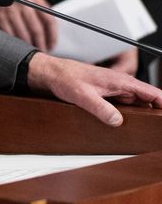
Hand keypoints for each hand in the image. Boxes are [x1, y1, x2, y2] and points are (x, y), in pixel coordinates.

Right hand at [0, 0, 57, 49]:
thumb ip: (41, 11)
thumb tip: (51, 32)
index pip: (49, 19)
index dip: (52, 35)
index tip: (52, 44)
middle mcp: (23, 3)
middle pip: (36, 29)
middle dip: (40, 43)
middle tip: (41, 51)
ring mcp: (10, 10)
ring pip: (23, 34)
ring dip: (27, 45)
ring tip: (29, 50)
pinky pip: (10, 34)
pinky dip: (14, 42)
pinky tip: (17, 46)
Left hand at [25, 51, 161, 125]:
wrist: (52, 74)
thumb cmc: (66, 78)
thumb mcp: (83, 96)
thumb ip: (100, 108)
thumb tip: (117, 121)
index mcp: (122, 82)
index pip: (153, 93)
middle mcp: (122, 85)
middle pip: (148, 101)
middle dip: (155, 112)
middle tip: (156, 129)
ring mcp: (116, 91)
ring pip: (136, 104)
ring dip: (141, 114)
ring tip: (146, 129)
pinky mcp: (108, 96)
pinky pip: (124, 106)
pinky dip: (128, 114)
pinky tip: (126, 124)